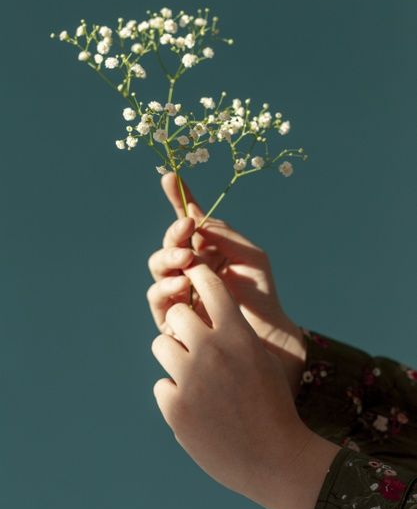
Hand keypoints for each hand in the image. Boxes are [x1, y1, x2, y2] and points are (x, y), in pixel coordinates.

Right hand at [147, 172, 306, 396]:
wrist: (265, 332)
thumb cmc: (261, 292)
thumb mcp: (251, 255)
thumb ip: (224, 236)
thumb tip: (196, 223)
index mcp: (206, 247)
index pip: (186, 221)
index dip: (178, 197)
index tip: (169, 176)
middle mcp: (188, 266)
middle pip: (168, 243)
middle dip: (175, 233)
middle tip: (188, 228)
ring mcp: (177, 290)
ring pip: (157, 267)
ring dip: (169, 258)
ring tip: (187, 260)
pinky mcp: (170, 317)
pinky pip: (158, 298)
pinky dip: (167, 287)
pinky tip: (183, 284)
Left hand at [151, 256, 333, 508]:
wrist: (275, 459)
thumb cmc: (274, 405)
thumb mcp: (264, 360)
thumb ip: (236, 335)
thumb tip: (209, 314)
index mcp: (237, 334)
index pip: (209, 286)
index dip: (198, 277)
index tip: (192, 277)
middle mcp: (211, 350)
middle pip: (176, 313)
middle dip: (182, 324)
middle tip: (191, 339)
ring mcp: (190, 378)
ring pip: (160, 345)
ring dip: (173, 356)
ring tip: (192, 375)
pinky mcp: (175, 408)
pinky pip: (161, 385)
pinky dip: (174, 394)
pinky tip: (195, 408)